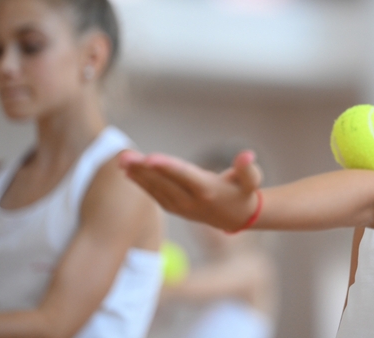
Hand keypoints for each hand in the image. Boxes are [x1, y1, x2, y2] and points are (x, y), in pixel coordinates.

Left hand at [120, 150, 261, 231]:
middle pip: (164, 182)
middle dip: (143, 169)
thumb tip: (247, 154)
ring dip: (137, 175)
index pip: (184, 176)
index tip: (150, 158)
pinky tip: (128, 173)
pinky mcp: (174, 208)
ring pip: (155, 189)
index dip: (167, 167)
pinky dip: (141, 184)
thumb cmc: (244, 193)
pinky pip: (154, 195)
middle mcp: (191, 200)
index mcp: (207, 190)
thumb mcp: (251, 181)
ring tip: (121, 161)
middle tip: (124, 156)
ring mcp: (180, 206)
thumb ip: (248, 168)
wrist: (238, 219)